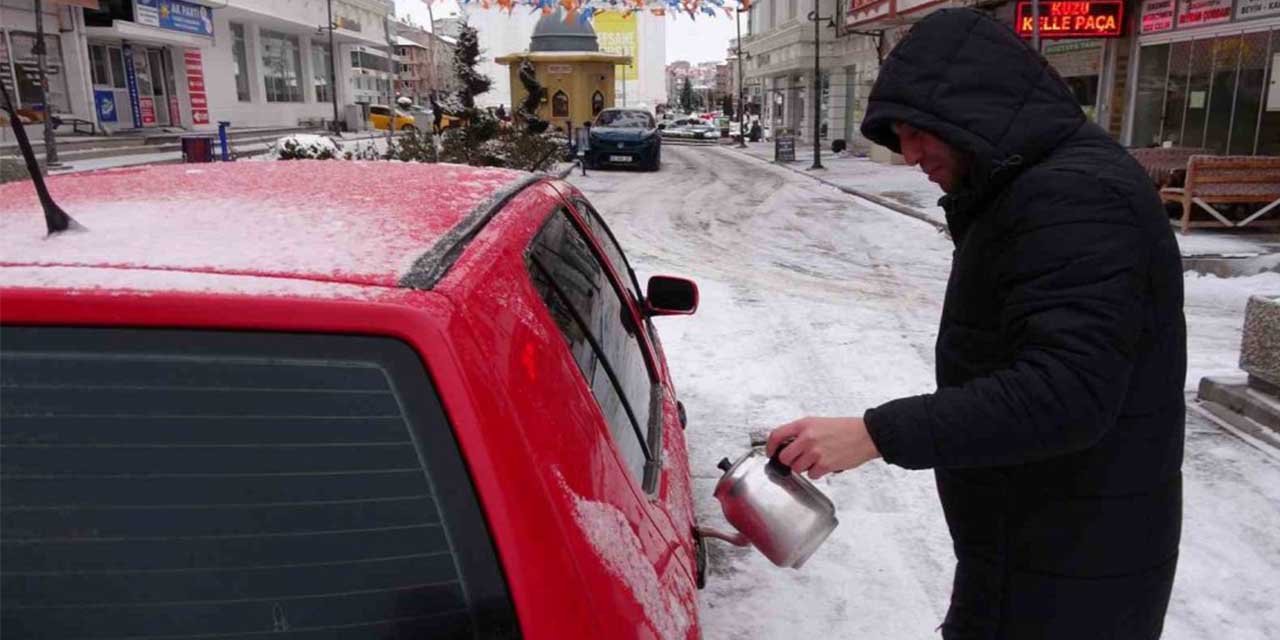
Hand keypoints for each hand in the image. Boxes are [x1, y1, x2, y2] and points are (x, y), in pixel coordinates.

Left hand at [765, 417, 880, 478]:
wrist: (866, 435)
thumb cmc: (845, 429)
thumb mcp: (818, 423)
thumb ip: (801, 432)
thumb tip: (786, 445)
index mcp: (804, 424)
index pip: (776, 435)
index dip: (770, 447)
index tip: (771, 453)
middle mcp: (808, 437)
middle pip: (784, 457)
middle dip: (789, 461)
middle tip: (798, 460)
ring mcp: (815, 452)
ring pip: (797, 468)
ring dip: (805, 467)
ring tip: (817, 460)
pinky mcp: (825, 464)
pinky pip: (811, 475)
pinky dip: (817, 473)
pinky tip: (825, 464)